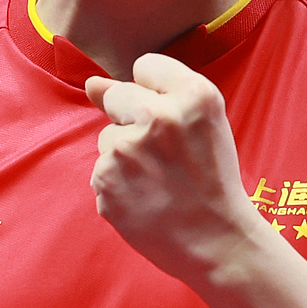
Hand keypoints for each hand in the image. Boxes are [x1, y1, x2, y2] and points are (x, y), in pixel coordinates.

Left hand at [83, 54, 267, 283]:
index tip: (172, 118)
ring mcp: (128, 151)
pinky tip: (145, 198)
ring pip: (107, 136)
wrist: (216, 241)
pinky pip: (102, 169)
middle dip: (133, 118)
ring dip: (124, 154)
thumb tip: (90, 84)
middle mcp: (159, 117)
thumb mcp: (203, 123)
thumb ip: (149, 92)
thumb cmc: (212, 179)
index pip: (145, 66)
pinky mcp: (107, 182)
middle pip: (117, 95)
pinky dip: (118, 183)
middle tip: (163, 153)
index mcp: (194, 96)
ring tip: (157, 180)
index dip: (157, 92)